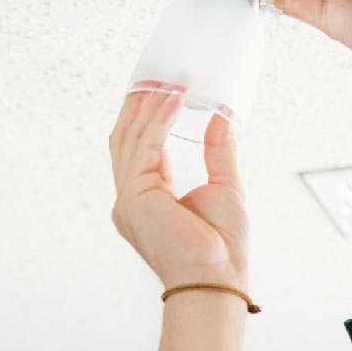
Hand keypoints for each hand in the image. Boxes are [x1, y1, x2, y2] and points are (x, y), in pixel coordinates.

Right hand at [108, 87, 248, 289]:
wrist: (216, 278)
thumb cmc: (222, 248)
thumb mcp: (224, 186)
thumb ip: (218, 151)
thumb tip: (222, 117)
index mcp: (147, 201)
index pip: (140, 150)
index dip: (147, 118)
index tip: (158, 89)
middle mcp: (131, 200)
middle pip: (126, 140)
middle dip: (139, 105)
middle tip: (154, 73)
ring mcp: (128, 199)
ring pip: (132, 139)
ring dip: (150, 106)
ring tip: (168, 78)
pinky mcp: (136, 196)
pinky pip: (145, 146)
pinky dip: (159, 119)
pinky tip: (174, 99)